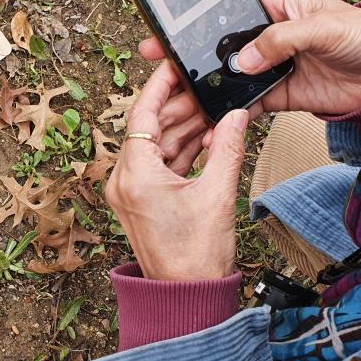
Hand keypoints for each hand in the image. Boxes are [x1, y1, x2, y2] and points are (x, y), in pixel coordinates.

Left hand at [105, 61, 249, 280]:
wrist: (186, 295)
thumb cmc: (194, 256)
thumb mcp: (217, 194)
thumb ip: (228, 148)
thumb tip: (236, 116)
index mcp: (134, 175)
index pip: (141, 115)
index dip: (158, 86)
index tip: (171, 65)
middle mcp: (124, 180)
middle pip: (150, 128)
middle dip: (179, 108)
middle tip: (206, 90)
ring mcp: (130, 190)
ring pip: (156, 145)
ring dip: (183, 129)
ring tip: (212, 112)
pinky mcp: (141, 199)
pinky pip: (159, 164)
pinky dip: (181, 151)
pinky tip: (207, 138)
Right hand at [138, 0, 360, 155]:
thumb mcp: (325, 26)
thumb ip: (282, 40)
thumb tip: (244, 60)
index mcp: (276, 7)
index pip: (229, 6)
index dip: (197, 14)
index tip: (167, 26)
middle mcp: (267, 37)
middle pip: (219, 45)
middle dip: (189, 57)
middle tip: (159, 66)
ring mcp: (271, 67)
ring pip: (228, 78)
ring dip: (205, 90)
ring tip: (176, 101)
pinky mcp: (278, 95)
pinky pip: (246, 105)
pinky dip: (229, 116)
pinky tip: (210, 123)